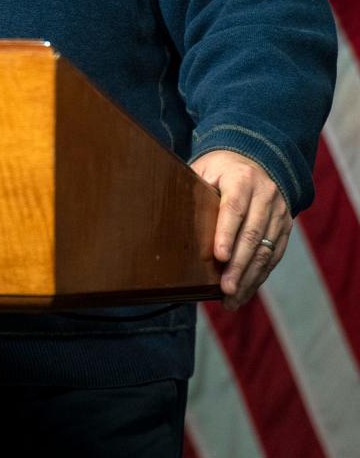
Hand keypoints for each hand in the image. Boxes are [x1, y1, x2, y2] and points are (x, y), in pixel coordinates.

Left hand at [190, 150, 290, 309]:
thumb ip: (194, 189)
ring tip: (232, 298)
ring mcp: (279, 212)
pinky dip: (259, 276)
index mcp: (242, 179)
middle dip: (238, 264)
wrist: (257, 159)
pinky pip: (274, 255)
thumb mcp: (205, 169)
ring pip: (266, 250)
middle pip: (253, 234)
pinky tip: (245, 292)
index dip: (226, 233)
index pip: (234, 208)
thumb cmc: (221, 168)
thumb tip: (172, 217)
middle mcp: (266, 195)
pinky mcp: (285, 227)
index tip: (218, 256)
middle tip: (225, 288)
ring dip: (249, 277)